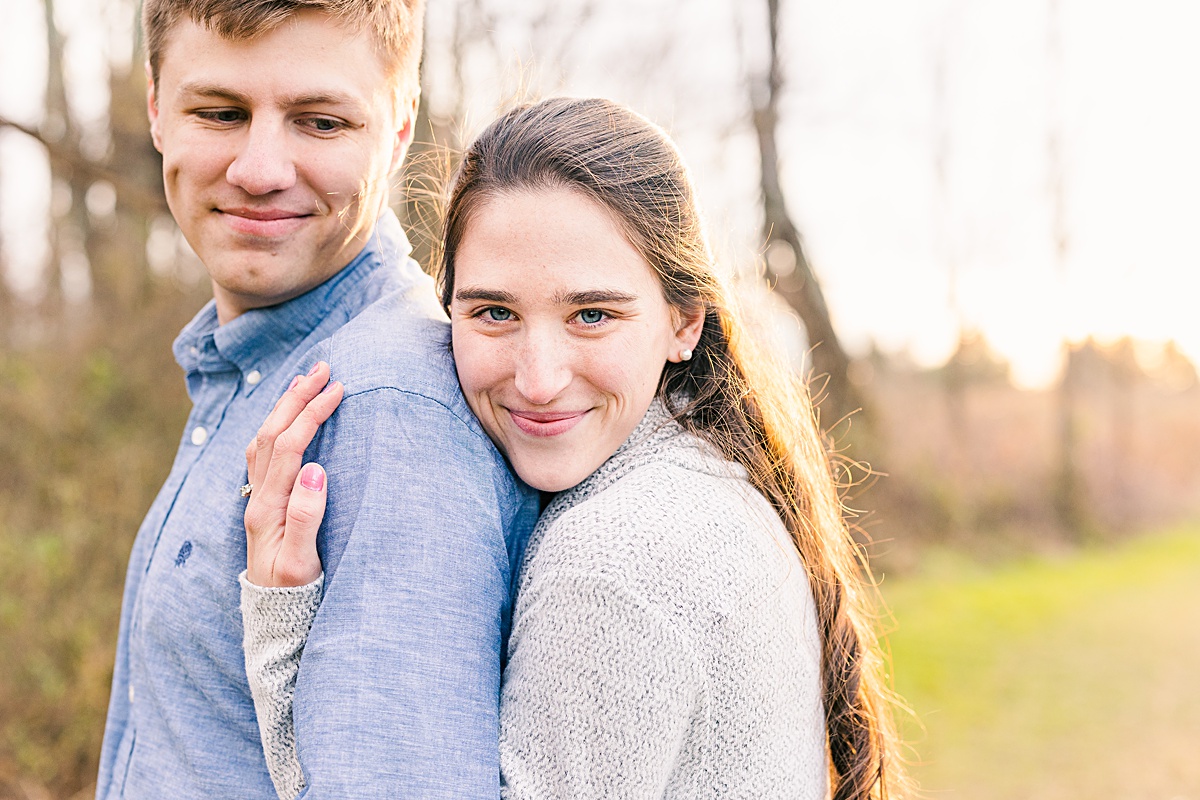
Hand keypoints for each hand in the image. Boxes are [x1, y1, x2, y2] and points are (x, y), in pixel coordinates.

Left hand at [243, 361, 344, 586]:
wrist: (274, 620)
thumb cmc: (294, 595)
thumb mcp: (302, 562)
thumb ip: (306, 517)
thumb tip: (314, 469)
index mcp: (269, 507)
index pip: (290, 445)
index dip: (313, 413)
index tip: (338, 389)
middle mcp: (258, 498)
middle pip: (272, 433)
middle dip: (296, 396)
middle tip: (322, 366)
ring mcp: (257, 501)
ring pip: (264, 440)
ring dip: (284, 406)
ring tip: (304, 381)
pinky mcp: (263, 506)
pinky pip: (264, 454)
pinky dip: (277, 426)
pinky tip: (286, 419)